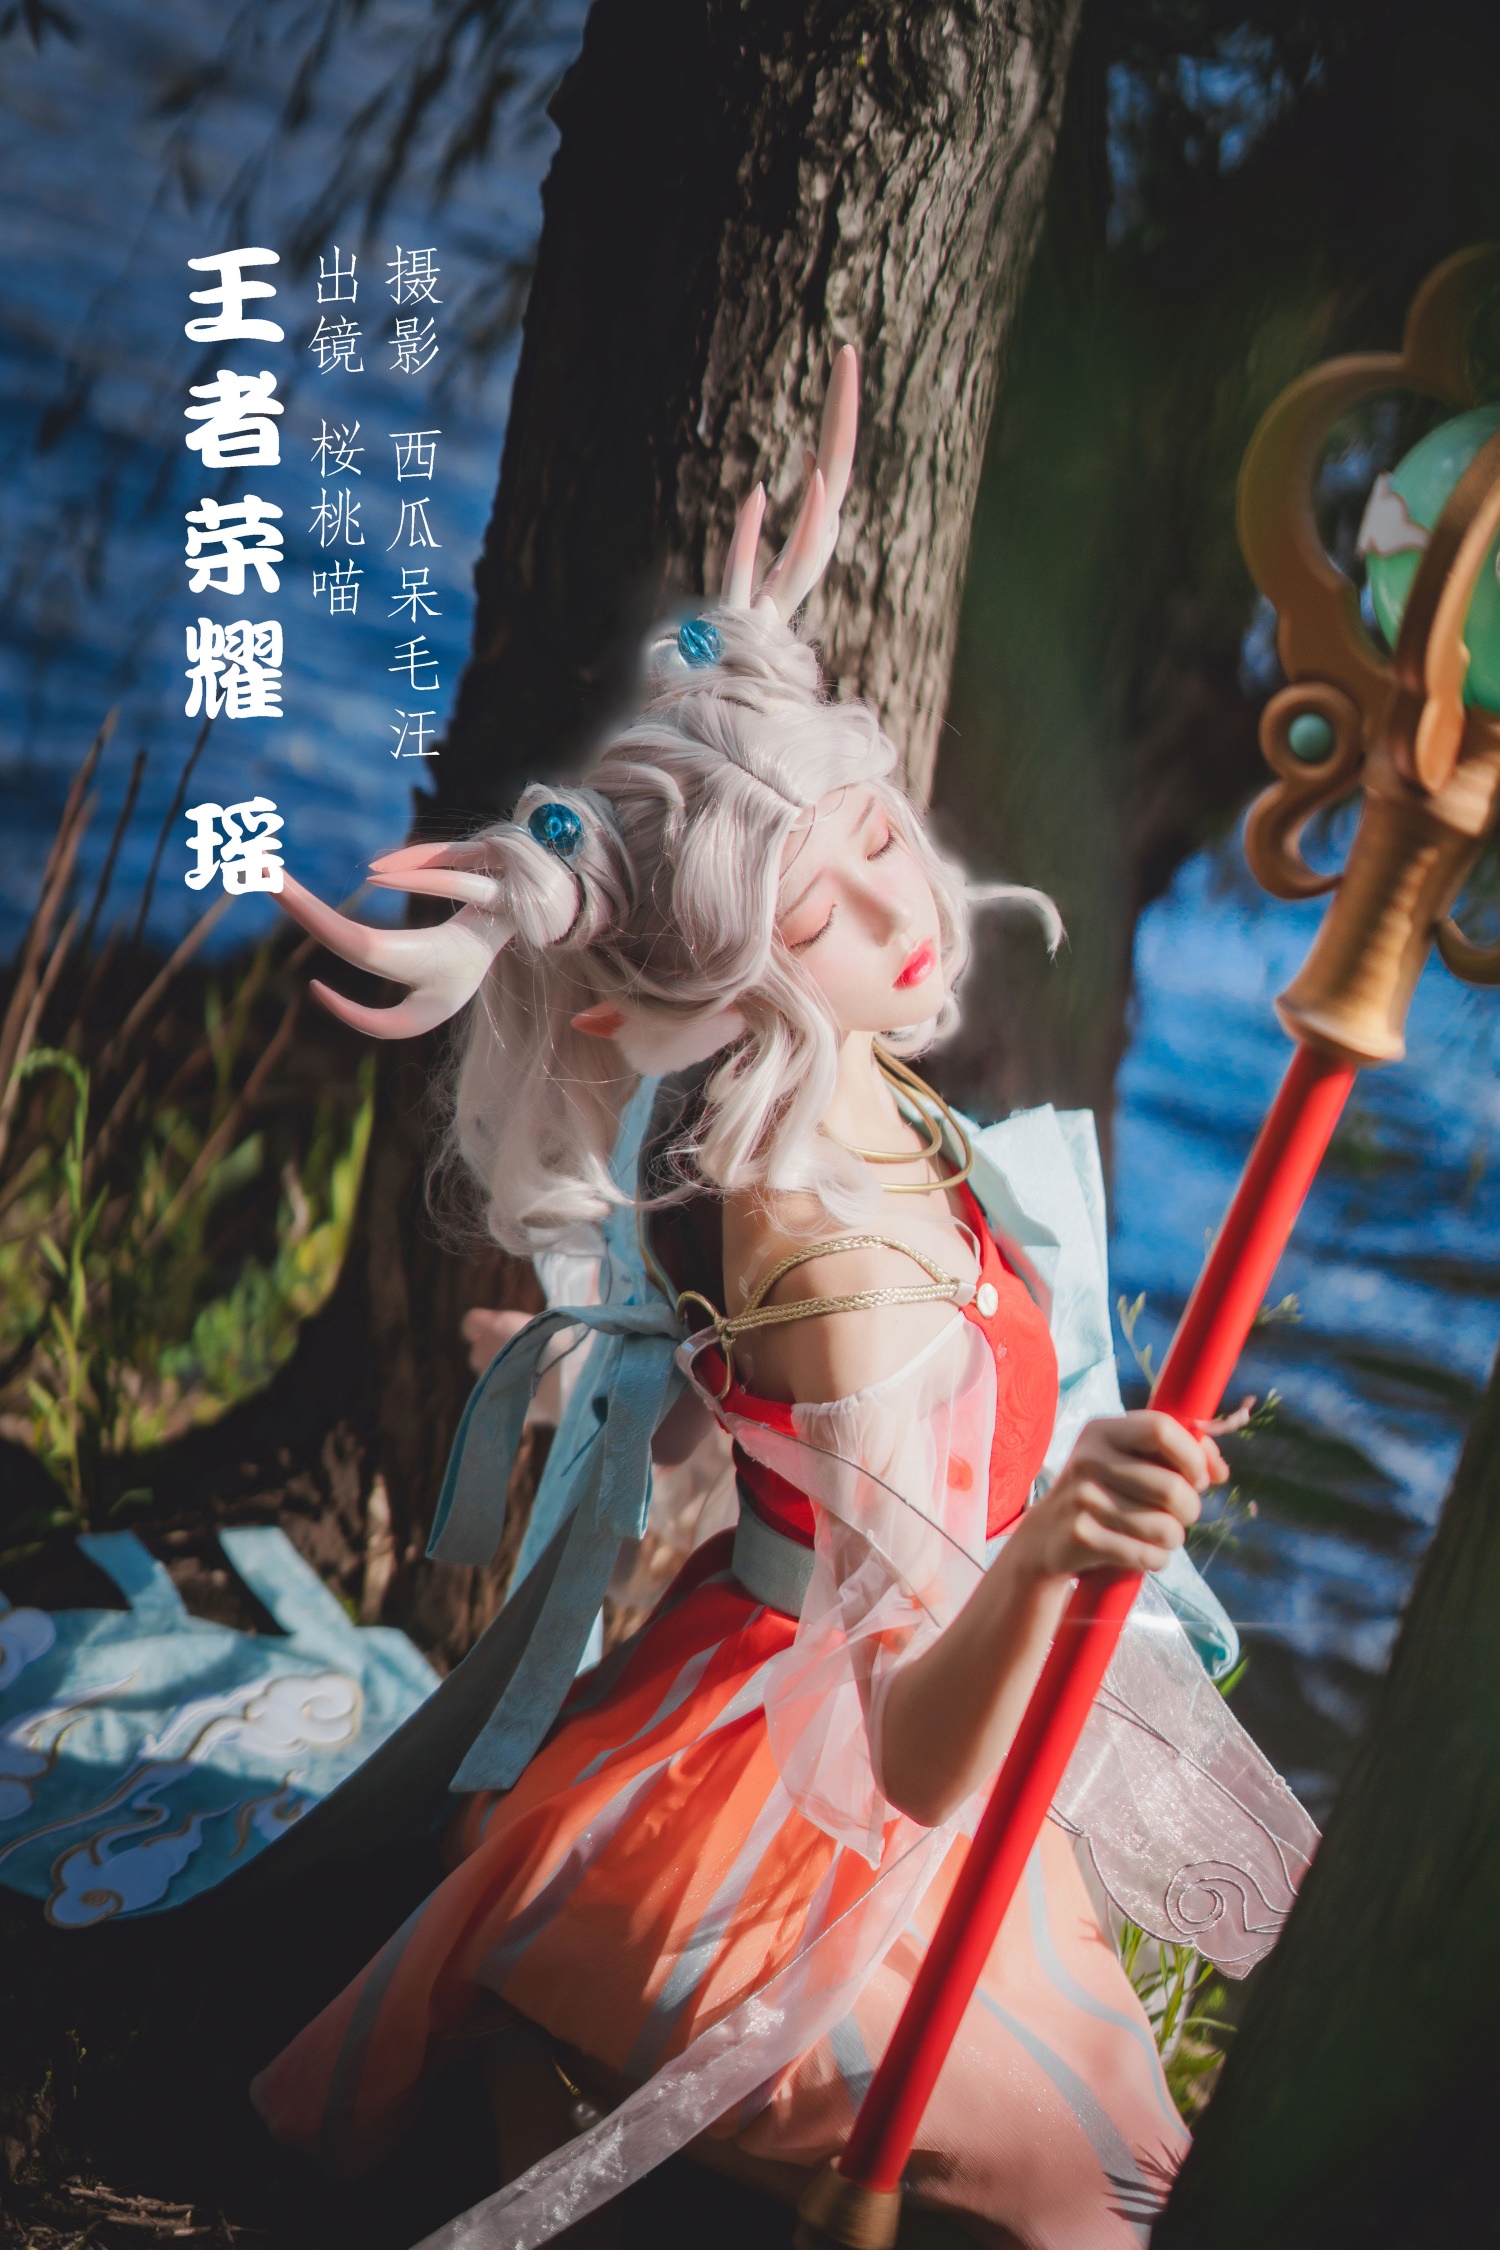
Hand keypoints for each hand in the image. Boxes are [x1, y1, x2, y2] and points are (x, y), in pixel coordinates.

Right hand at [1010, 1411, 1225, 1582]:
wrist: (1047, 1536)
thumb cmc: (1106, 1493)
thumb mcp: (1130, 1462)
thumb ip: (1180, 1454)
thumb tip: (1219, 1470)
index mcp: (1103, 1431)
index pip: (1161, 1429)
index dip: (1192, 1456)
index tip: (1196, 1477)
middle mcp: (1088, 1458)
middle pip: (1172, 1488)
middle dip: (1190, 1510)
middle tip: (1179, 1515)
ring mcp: (1082, 1497)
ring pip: (1165, 1528)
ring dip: (1173, 1539)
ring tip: (1157, 1535)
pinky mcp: (1082, 1536)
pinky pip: (1147, 1555)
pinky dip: (1155, 1560)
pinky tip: (1141, 1553)